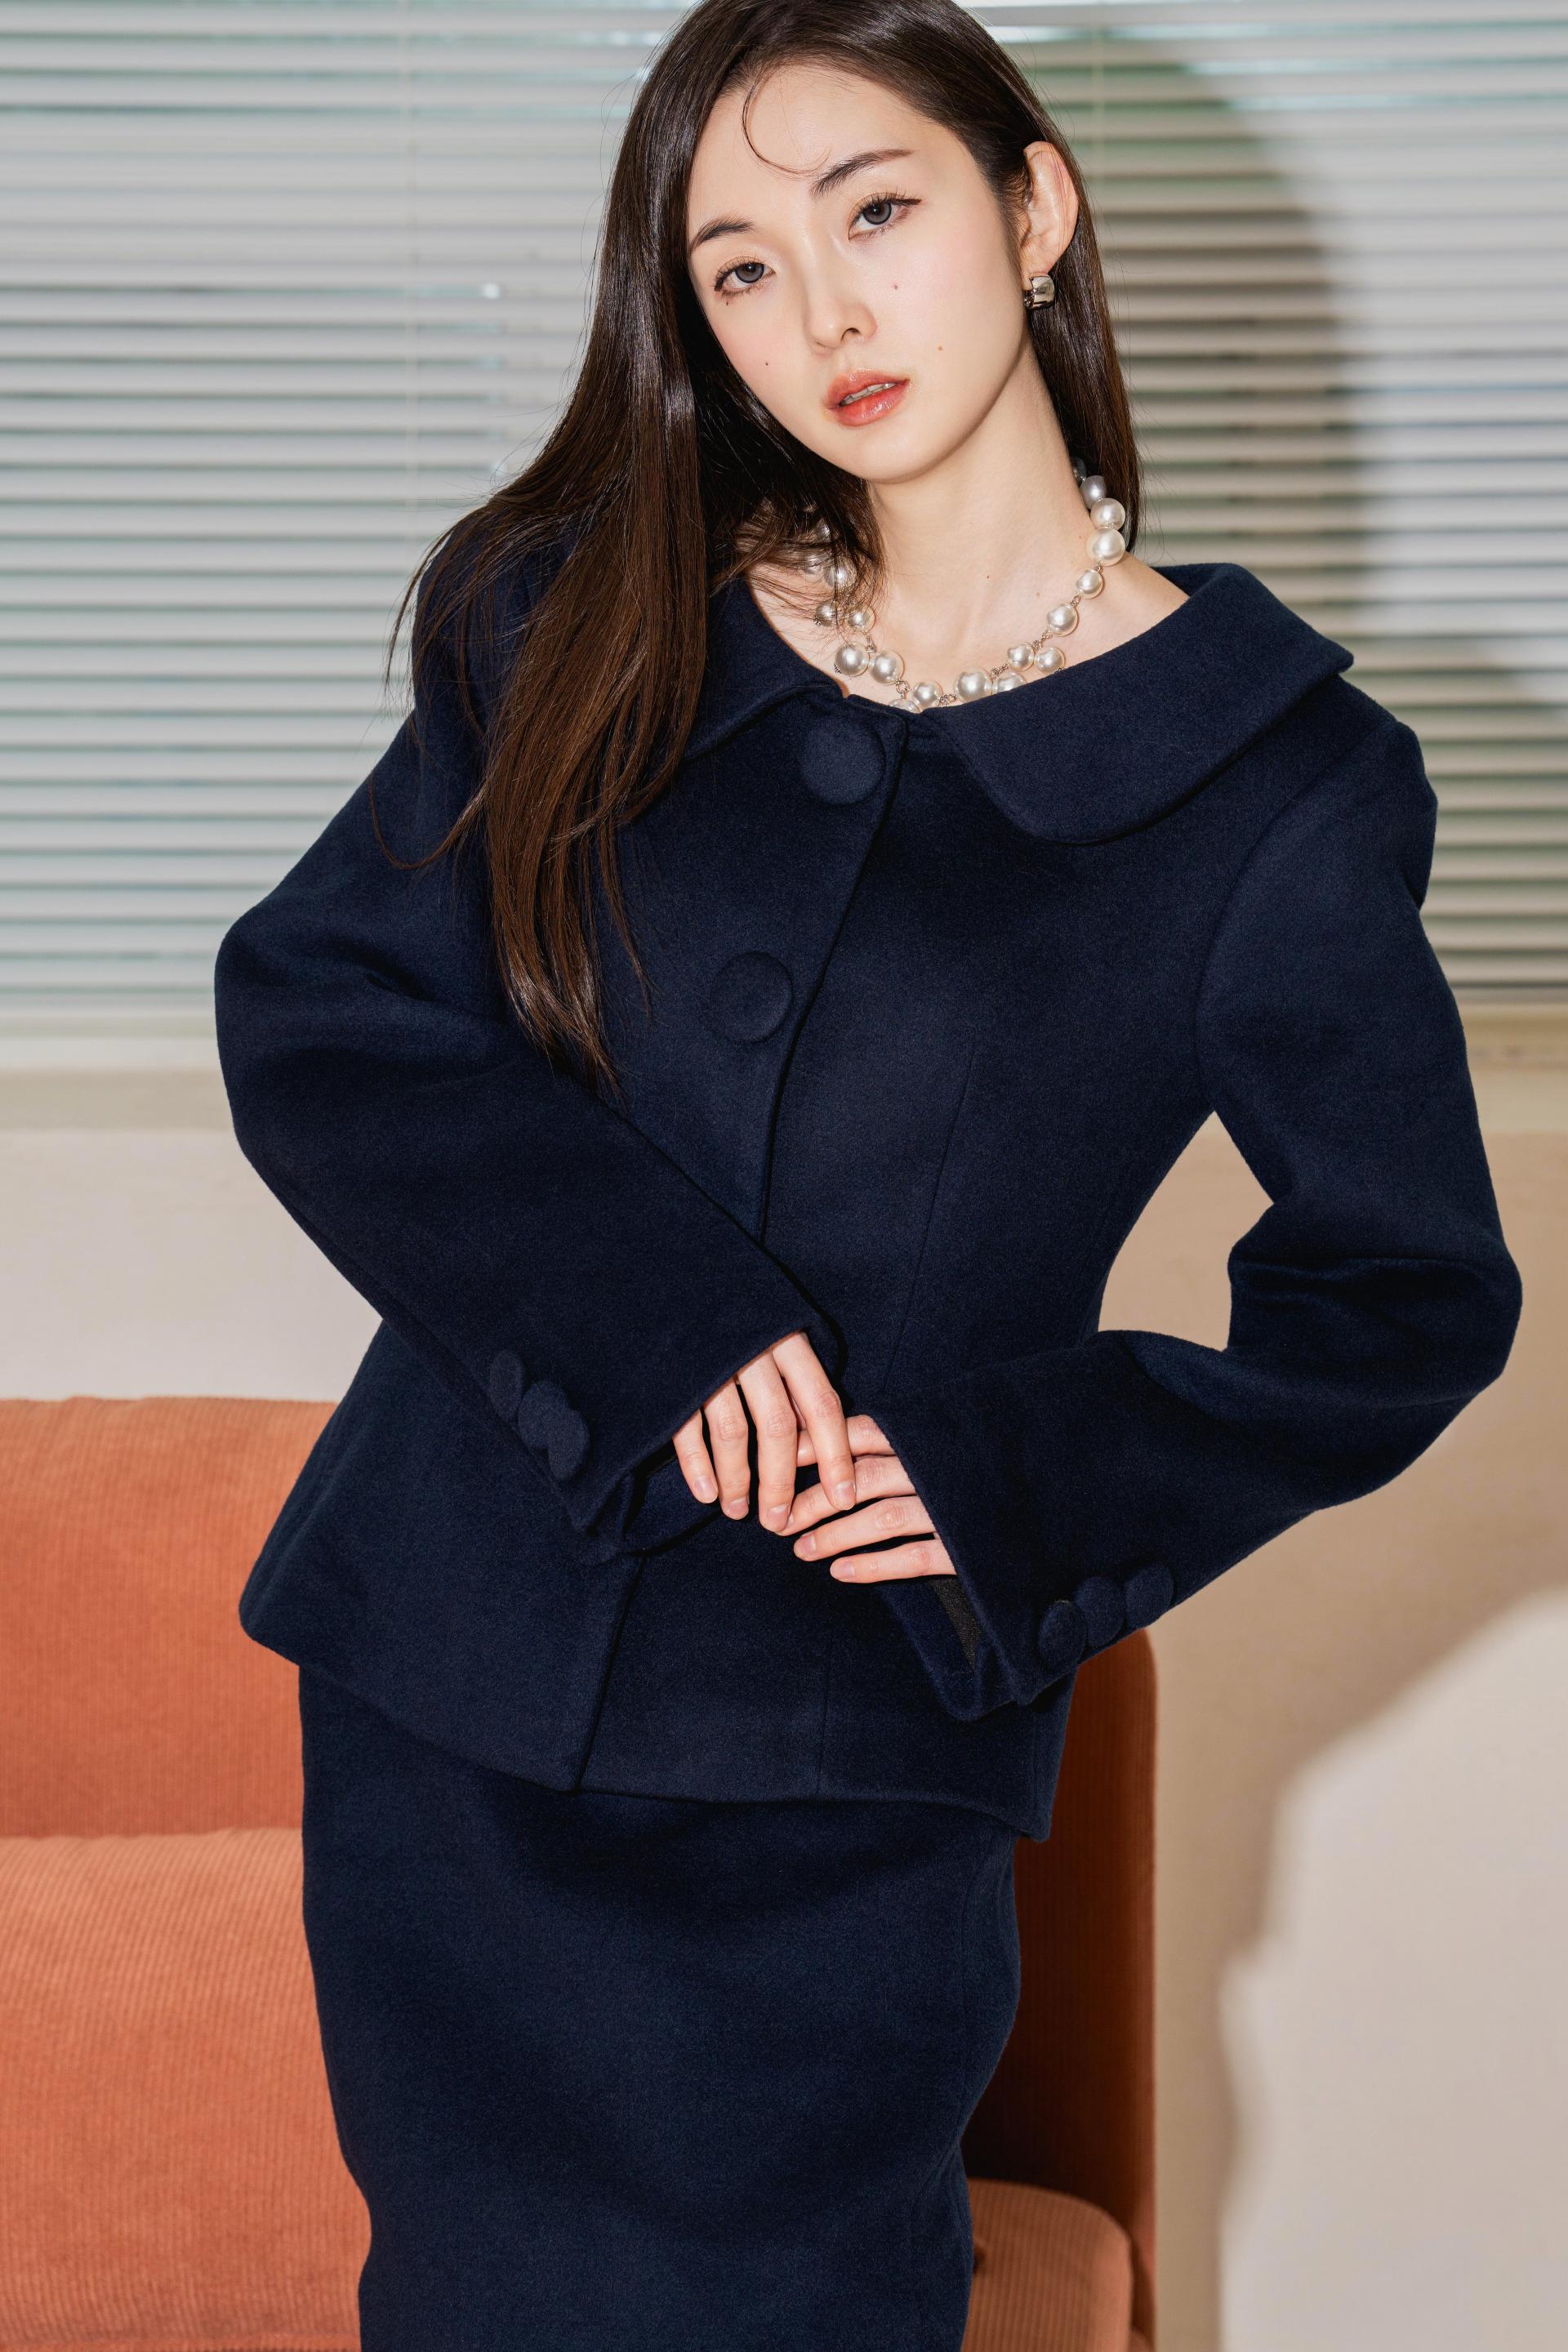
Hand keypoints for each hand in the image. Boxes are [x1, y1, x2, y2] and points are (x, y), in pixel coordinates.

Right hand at [671, 1329, 857, 1532]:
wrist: (672, 1275)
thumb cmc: (734, 1311)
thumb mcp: (775, 1329)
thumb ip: (796, 1375)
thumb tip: (820, 1433)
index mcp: (788, 1340)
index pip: (822, 1404)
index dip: (836, 1456)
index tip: (844, 1499)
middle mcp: (755, 1350)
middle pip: (779, 1426)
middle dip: (781, 1481)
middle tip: (778, 1522)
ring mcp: (713, 1361)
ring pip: (734, 1432)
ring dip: (738, 1480)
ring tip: (738, 1511)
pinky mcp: (674, 1373)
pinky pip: (688, 1427)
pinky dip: (697, 1465)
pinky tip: (707, 1494)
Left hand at [781, 1413, 957, 1582]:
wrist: (1039, 1514)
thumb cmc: (966, 1477)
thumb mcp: (935, 1446)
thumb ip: (890, 1447)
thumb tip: (824, 1445)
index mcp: (924, 1439)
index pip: (862, 1434)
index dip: (818, 1446)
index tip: (777, 1461)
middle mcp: (935, 1468)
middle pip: (865, 1478)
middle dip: (817, 1500)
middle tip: (781, 1521)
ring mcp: (950, 1507)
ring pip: (884, 1518)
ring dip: (836, 1536)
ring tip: (801, 1550)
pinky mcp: (963, 1545)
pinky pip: (913, 1557)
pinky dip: (874, 1565)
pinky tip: (839, 1572)